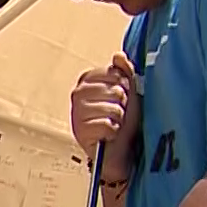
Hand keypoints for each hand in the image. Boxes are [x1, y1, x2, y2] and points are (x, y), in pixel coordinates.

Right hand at [70, 51, 140, 166]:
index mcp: (87, 81)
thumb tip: (118, 55)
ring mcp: (76, 113)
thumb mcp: (129, 91)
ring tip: (114, 125)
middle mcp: (77, 94)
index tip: (121, 98)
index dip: (125, 86)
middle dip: (123, 104)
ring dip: (119, 120)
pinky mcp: (80, 131)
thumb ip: (125, 71)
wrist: (121, 151)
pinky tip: (108, 135)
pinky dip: (113, 132)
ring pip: (112, 108)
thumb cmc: (125, 120)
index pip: (114, 74)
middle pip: (115, 90)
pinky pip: (107, 125)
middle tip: (118, 114)